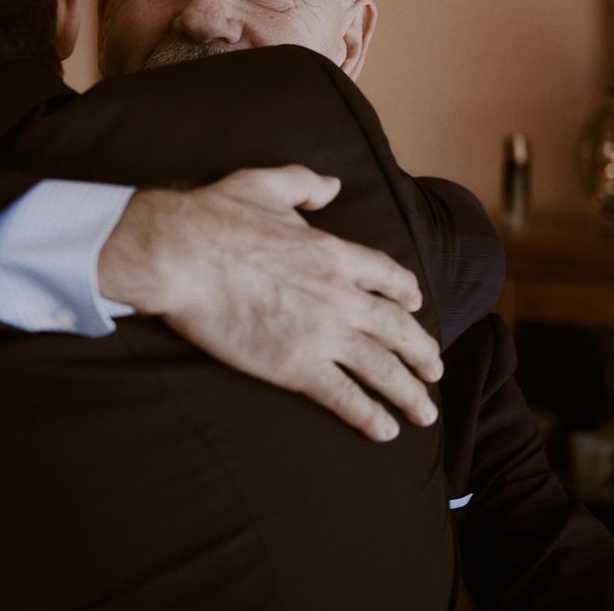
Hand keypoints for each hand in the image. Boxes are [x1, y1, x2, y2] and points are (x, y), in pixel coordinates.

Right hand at [97, 164, 441, 441]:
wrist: (179, 255)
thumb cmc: (213, 218)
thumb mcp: (265, 184)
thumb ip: (304, 183)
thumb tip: (332, 185)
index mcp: (334, 252)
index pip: (388, 277)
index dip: (407, 294)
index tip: (416, 306)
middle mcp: (340, 295)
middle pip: (398, 329)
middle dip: (422, 352)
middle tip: (435, 369)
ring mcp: (322, 334)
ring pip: (382, 369)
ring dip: (409, 393)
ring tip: (424, 412)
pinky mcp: (295, 367)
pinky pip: (345, 397)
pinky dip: (369, 416)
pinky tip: (385, 431)